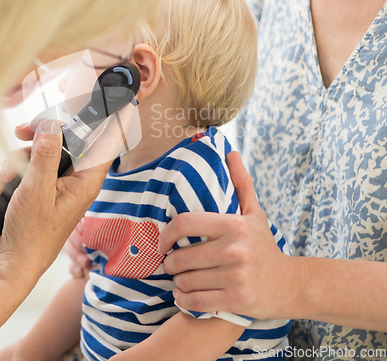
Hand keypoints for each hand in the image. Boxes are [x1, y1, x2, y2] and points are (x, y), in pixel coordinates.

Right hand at [0, 120, 109, 284]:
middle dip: (39, 136)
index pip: (107, 142)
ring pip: (41, 151)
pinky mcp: (41, 186)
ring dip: (17, 163)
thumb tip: (51, 125)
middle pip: (65, 139)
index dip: (116, 120)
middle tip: (21, 130)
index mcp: (86, 179)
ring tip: (3, 184)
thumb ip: (46, 156)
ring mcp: (57, 182)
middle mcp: (75, 178)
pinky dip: (11, 175)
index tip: (125, 100)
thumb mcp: (37, 190)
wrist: (13, 261)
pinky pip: (28, 166)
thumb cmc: (32, 234)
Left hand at [158, 151, 301, 319]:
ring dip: (177, 282)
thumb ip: (241, 183)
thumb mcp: (254, 213)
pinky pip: (195, 302)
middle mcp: (233, 250)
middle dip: (170, 263)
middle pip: (181, 257)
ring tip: (180, 279)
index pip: (185, 223)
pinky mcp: (236, 300)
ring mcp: (235, 277)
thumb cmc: (265, 246)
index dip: (166, 233)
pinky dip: (184, 300)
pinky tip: (184, 295)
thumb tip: (230, 152)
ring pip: (185, 281)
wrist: (292, 284)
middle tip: (171, 264)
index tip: (161, 242)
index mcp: (233, 225)